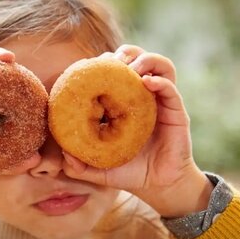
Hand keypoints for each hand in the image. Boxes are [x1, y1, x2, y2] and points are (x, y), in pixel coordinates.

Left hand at [62, 45, 212, 216]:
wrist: (158, 186)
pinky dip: (160, 81)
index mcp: (123, 103)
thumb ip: (79, 165)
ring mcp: (160, 102)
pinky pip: (170, 88)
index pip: (115, 71)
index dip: (104, 62)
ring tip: (131, 68)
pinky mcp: (176, 111)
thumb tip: (63, 154)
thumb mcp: (99, 168)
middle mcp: (142, 97)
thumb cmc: (128, 173)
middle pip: (137, 58)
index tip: (90, 66)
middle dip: (125, 53)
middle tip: (112, 62)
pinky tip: (147, 83)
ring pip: (159, 65)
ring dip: (144, 59)